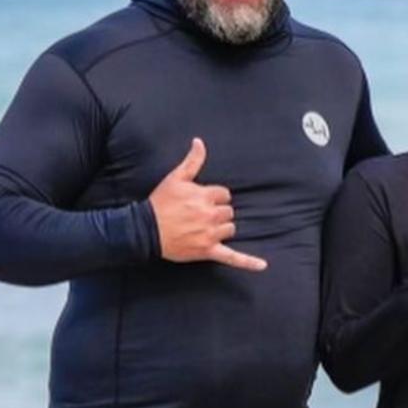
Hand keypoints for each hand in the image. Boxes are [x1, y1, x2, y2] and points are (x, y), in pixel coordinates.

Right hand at [149, 138, 265, 270]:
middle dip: (217, 213)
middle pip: (229, 212)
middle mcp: (209, 215)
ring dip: (221, 228)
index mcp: (204, 196)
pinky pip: (232, 257)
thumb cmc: (160, 203)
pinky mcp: (207, 250)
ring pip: (230, 229)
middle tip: (198, 216)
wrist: (144, 230)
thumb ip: (192, 161)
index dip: (214, 197)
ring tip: (202, 229)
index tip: (199, 201)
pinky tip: (263, 266)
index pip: (224, 195)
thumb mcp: (175, 178)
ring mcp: (210, 234)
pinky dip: (248, 262)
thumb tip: (199, 142)